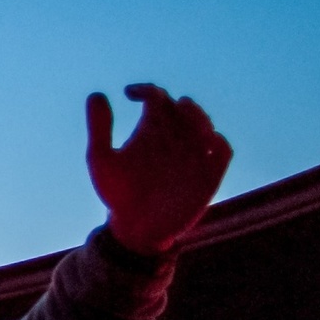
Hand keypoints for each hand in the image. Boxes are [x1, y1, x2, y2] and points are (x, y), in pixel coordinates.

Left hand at [87, 84, 231, 255]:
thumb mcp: (102, 161)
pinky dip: (219, 143)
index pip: (156, 97)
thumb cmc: (117, 195)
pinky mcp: (209, 173)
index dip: (147, 89)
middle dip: (179, 105)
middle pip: (184, 106)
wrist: (136, 229)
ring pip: (205, 122)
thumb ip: (99, 128)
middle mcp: (173, 137)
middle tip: (165, 115)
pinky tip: (205, 146)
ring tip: (187, 128)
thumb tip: (97, 94)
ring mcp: (192, 154)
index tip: (130, 94)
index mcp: (149, 129)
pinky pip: (223, 150)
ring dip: (200, 118)